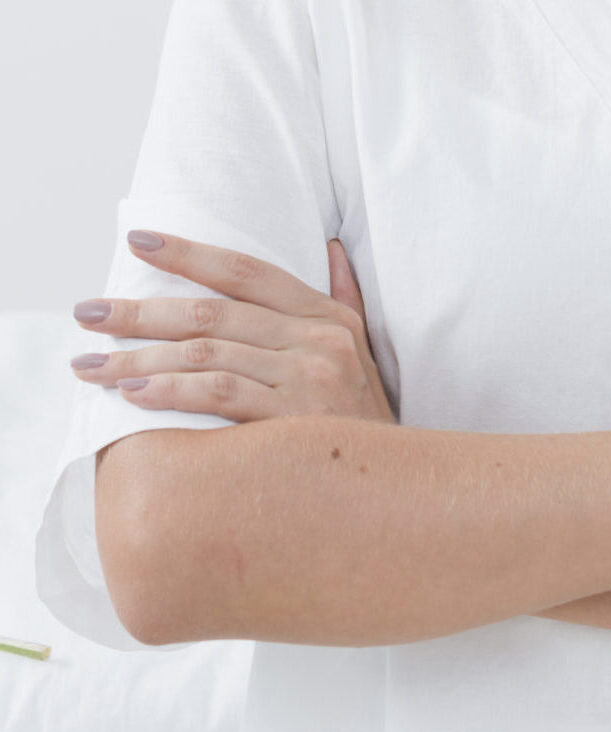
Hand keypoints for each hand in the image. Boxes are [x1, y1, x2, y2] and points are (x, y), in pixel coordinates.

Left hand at [70, 231, 396, 424]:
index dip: (188, 253)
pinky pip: (218, 395)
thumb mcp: (365, 351)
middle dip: (140, 311)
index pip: (245, 271)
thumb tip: (331, 247)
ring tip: (91, 365)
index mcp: (325, 316)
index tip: (138, 241)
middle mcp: (316, 338)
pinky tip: (132, 394)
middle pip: (210, 312)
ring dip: (138, 358)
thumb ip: (345, 297)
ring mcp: (306, 377)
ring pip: (204, 354)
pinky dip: (171, 391)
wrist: (400, 490)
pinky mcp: (292, 420)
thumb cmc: (366, 423)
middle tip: (87, 312)